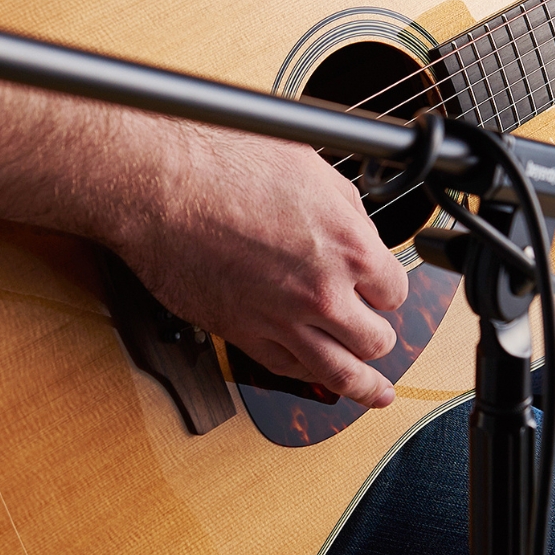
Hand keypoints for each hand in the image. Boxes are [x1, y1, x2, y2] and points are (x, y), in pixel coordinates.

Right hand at [109, 127, 407, 408]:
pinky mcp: (241, 333)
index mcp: (348, 246)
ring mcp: (281, 319)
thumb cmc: (224, 162)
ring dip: (363, 384)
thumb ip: (345, 208)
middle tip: (376, 330)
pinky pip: (286, 368)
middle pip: (375, 339)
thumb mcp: (309, 167)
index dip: (387, 288)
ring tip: (376, 392)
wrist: (161, 185)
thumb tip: (357, 229)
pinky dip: (306, 374)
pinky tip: (315, 376)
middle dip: (379, 334)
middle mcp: (322, 292)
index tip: (380, 288)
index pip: (394, 290)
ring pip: (339, 372)